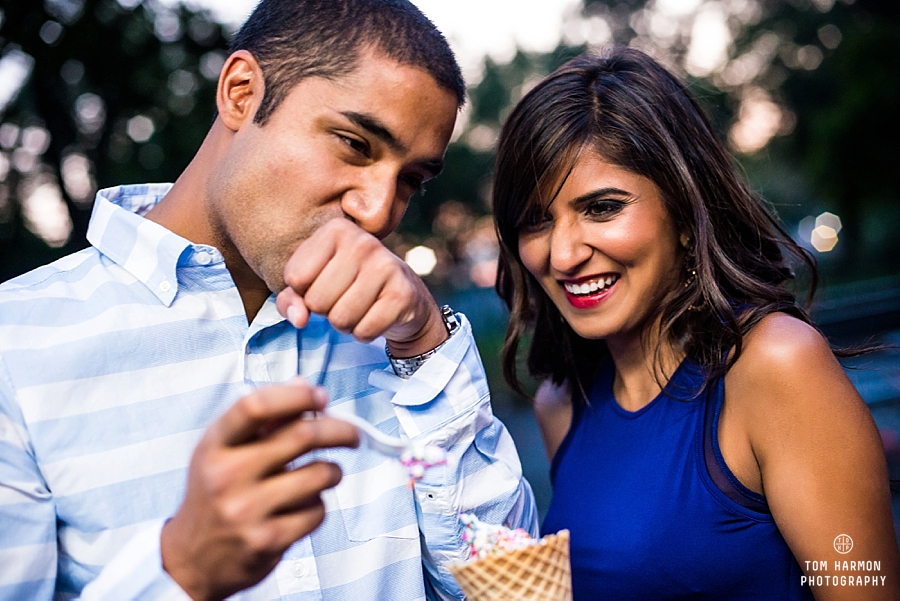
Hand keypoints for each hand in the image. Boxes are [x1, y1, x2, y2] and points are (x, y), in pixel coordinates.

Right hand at [160, 379, 358, 600]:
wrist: (192, 559)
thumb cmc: (216, 494)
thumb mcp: (226, 450)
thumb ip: (264, 418)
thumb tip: (304, 386)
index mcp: (215, 445)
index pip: (256, 406)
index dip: (297, 396)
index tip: (320, 396)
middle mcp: (227, 475)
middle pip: (302, 435)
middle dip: (340, 430)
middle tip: (352, 434)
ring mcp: (246, 510)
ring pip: (319, 474)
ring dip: (333, 471)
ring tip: (325, 474)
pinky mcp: (267, 540)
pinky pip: (317, 511)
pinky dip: (318, 505)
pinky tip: (303, 506)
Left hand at [276, 218, 446, 356]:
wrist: (402, 297)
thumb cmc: (347, 286)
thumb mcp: (312, 283)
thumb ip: (290, 299)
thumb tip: (299, 319)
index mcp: (336, 229)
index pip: (295, 278)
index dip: (303, 291)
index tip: (323, 283)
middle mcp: (363, 242)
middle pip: (316, 301)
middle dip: (325, 311)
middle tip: (344, 298)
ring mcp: (386, 266)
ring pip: (340, 319)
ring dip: (344, 324)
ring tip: (359, 308)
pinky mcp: (402, 294)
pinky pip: (364, 331)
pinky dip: (364, 333)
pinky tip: (375, 317)